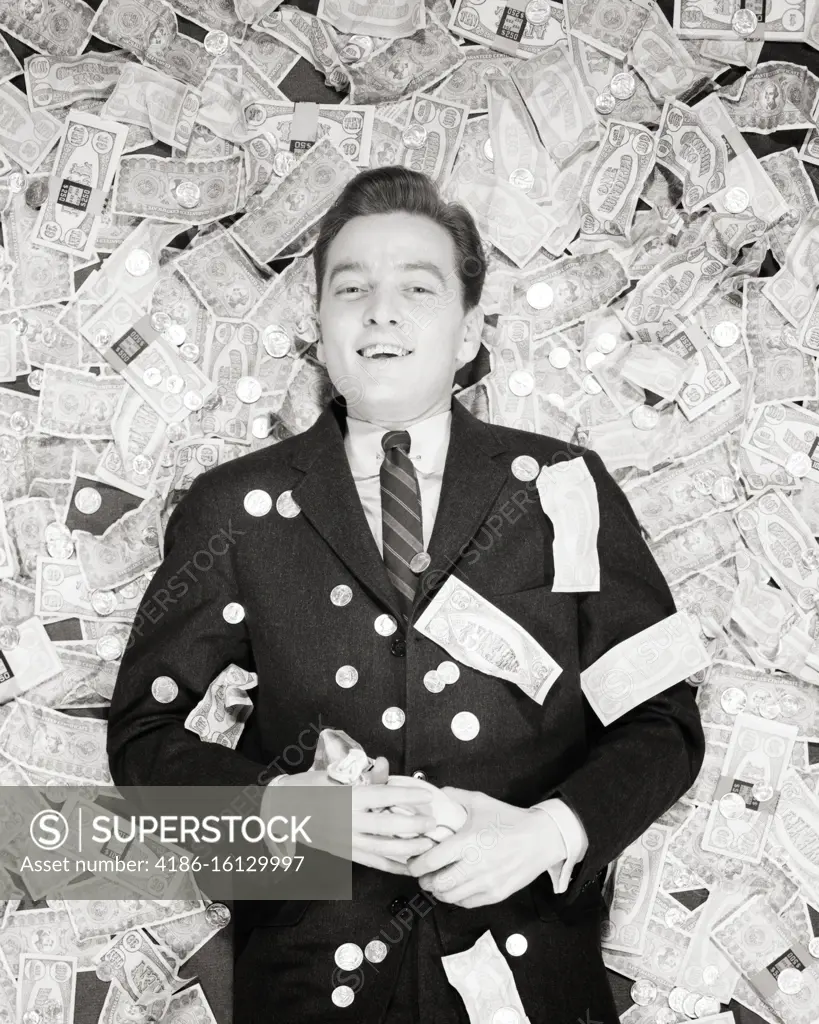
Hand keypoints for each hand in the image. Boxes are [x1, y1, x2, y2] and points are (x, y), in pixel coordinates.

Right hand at [269, 757, 436, 875]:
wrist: (281, 810)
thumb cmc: (309, 787)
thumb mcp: (334, 774)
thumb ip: (362, 774)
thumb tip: (385, 767)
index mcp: (347, 797)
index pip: (384, 796)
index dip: (407, 795)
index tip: (426, 795)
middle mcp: (348, 821)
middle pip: (387, 825)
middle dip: (413, 825)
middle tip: (432, 822)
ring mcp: (346, 840)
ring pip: (383, 848)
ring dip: (408, 848)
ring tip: (426, 844)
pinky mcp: (344, 853)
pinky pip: (372, 862)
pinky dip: (392, 866)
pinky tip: (408, 866)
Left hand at [405, 787, 566, 908]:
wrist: (541, 838)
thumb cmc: (509, 819)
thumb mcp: (480, 802)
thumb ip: (454, 796)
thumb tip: (435, 795)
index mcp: (467, 842)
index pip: (431, 861)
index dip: (415, 865)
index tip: (412, 862)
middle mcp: (475, 866)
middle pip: (437, 884)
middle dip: (425, 881)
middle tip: (423, 874)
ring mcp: (486, 883)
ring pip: (451, 897)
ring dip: (439, 891)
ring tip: (437, 882)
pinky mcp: (496, 894)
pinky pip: (467, 903)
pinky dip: (456, 898)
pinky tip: (455, 889)